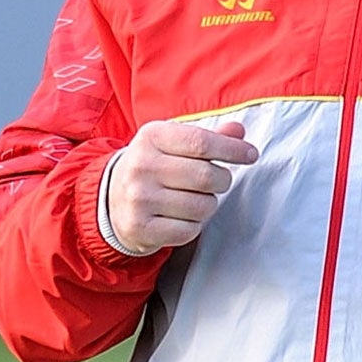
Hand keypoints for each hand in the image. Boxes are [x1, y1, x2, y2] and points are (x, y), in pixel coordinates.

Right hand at [105, 120, 258, 255]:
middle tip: (217, 181)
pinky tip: (180, 217)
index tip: (251, 155)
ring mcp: (138, 199)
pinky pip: (189, 230)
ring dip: (209, 205)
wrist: (110, 199)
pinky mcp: (139, 228)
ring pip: (202, 206)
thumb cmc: (154, 167)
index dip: (232, 150)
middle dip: (222, 180)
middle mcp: (141, 166)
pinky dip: (194, 226)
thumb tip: (238, 131)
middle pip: (206, 176)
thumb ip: (208, 137)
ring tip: (194, 199)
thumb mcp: (174, 143)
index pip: (202, 142)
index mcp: (151, 137)